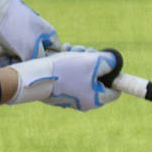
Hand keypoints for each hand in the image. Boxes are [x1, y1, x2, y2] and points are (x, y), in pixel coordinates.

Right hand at [7, 47, 121, 110]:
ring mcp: (72, 98)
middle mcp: (85, 102)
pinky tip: (63, 53)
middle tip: (84, 50)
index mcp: (96, 99)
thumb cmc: (66, 70)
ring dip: (80, 59)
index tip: (105, 61)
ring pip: (84, 74)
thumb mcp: (93, 61)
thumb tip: (114, 63)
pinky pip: (71, 77)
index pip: (115, 89)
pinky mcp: (60, 92)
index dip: (113, 73)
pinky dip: (69, 64)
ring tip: (70, 49)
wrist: (35, 77)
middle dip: (93, 61)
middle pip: (98, 78)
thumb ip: (110, 61)